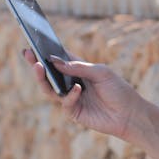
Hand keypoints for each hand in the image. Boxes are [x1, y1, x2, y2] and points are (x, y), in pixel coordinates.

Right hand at [21, 48, 142, 139]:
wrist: (130, 114)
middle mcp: (72, 83)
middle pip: (50, 74)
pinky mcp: (74, 113)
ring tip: (39, 67)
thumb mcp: (101, 73)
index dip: (46, 52)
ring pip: (50, 89)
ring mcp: (71, 98)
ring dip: (43, 78)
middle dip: (37, 64)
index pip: (59, 59)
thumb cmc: (118, 90)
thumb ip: (79, 67)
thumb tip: (55, 61)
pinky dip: (70, 95)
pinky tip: (77, 89)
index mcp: (79, 70)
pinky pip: (65, 103)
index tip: (33, 43)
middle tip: (29, 54)